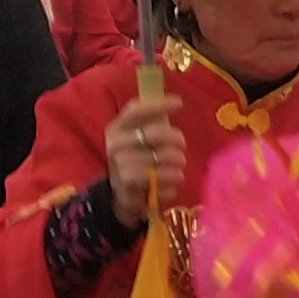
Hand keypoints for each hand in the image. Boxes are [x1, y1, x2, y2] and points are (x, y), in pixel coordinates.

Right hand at [105, 94, 187, 227]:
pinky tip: (172, 184)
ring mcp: (120, 166)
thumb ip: (154, 123)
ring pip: (159, 158)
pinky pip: (159, 180)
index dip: (158, 105)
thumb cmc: (137, 160)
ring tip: (180, 166)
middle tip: (182, 145)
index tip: (179, 103)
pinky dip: (170, 182)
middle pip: (153, 134)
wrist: (123, 194)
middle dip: (175, 138)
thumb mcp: (140, 140)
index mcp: (117, 129)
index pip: (136, 111)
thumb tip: (175, 103)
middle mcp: (115, 145)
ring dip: (176, 163)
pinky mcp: (128, 185)